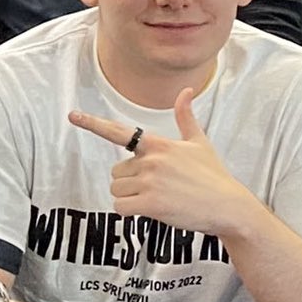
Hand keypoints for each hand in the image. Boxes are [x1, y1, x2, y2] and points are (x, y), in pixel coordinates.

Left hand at [69, 88, 261, 237]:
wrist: (229, 208)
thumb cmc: (214, 176)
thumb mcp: (200, 143)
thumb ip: (186, 116)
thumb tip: (186, 90)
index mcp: (158, 144)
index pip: (119, 132)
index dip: (93, 124)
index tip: (73, 116)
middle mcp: (151, 160)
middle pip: (116, 172)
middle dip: (130, 182)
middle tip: (158, 187)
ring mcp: (150, 182)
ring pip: (116, 190)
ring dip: (130, 198)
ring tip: (158, 198)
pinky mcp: (150, 205)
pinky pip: (121, 207)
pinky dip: (130, 212)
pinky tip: (151, 211)